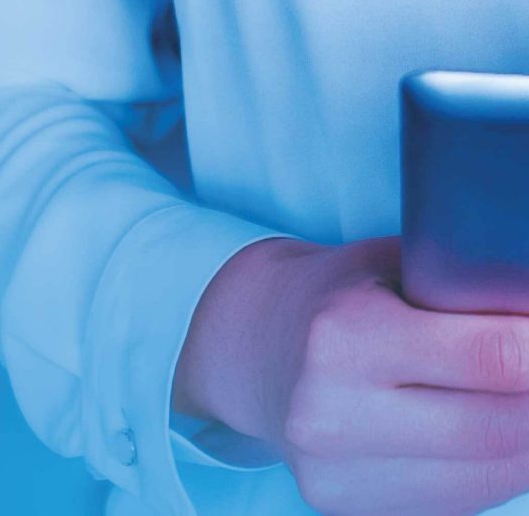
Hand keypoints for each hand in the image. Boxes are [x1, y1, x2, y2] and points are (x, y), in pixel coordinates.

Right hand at [174, 232, 528, 513]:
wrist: (254, 351)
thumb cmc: (337, 294)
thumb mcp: (390, 265)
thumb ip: (460, 291)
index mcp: (343, 333)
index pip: (487, 356)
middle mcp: (334, 413)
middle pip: (493, 428)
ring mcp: (338, 475)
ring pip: (483, 480)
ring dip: (528, 443)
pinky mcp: (349, 511)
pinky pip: (455, 504)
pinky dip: (496, 472)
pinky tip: (507, 439)